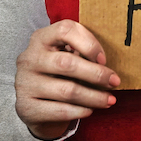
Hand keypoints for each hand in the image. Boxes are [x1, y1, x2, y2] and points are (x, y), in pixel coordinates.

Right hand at [15, 19, 119, 140]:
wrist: (32, 104)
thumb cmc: (57, 74)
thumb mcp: (64, 55)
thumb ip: (80, 51)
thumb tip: (106, 64)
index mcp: (40, 38)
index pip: (65, 30)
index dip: (89, 43)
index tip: (104, 59)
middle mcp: (29, 59)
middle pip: (67, 63)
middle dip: (96, 74)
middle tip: (114, 82)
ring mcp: (25, 84)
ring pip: (67, 90)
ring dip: (94, 96)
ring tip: (109, 100)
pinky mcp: (27, 108)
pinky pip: (60, 110)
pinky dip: (80, 111)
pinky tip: (91, 110)